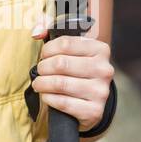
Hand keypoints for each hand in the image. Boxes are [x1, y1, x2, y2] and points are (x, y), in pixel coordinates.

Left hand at [30, 18, 112, 132]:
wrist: (90, 100)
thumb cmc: (76, 69)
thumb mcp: (69, 48)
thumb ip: (50, 31)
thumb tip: (36, 32)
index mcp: (101, 50)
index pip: (65, 43)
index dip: (48, 49)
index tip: (43, 55)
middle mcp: (104, 70)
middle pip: (61, 63)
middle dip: (43, 67)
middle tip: (39, 71)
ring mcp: (101, 91)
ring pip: (60, 83)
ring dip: (42, 83)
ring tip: (38, 83)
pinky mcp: (94, 110)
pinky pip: (63, 102)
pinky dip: (48, 98)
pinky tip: (46, 95)